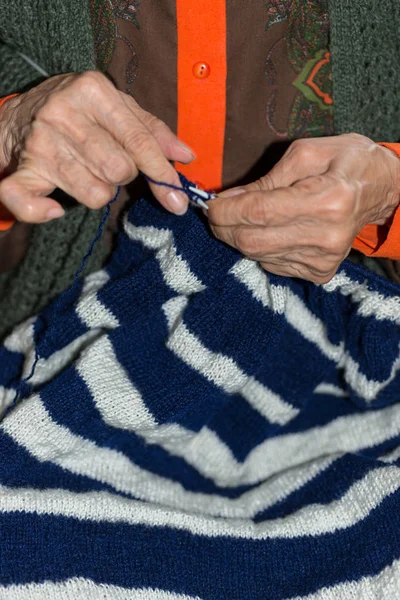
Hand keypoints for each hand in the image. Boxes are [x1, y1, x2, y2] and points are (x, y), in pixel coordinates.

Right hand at [0, 71, 193, 222]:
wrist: (22, 111)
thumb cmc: (82, 111)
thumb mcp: (119, 107)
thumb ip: (153, 130)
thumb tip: (186, 155)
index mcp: (93, 91)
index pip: (138, 141)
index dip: (161, 173)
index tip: (177, 197)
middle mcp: (63, 114)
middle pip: (118, 170)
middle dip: (123, 175)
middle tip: (110, 162)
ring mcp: (40, 143)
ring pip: (94, 193)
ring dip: (98, 191)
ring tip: (88, 172)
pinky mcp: (23, 169)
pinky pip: (28, 203)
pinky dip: (42, 212)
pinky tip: (54, 208)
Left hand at [206, 134, 399, 282]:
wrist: (382, 190)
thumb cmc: (346, 162)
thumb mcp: (307, 153)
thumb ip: (267, 178)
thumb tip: (230, 198)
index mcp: (327, 199)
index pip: (259, 212)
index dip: (226, 210)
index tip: (209, 204)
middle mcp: (326, 236)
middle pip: (252, 241)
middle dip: (224, 227)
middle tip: (216, 213)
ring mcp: (323, 259)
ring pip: (258, 255)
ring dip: (240, 237)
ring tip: (240, 218)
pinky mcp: (320, 272)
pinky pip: (272, 264)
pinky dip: (260, 248)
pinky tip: (268, 231)